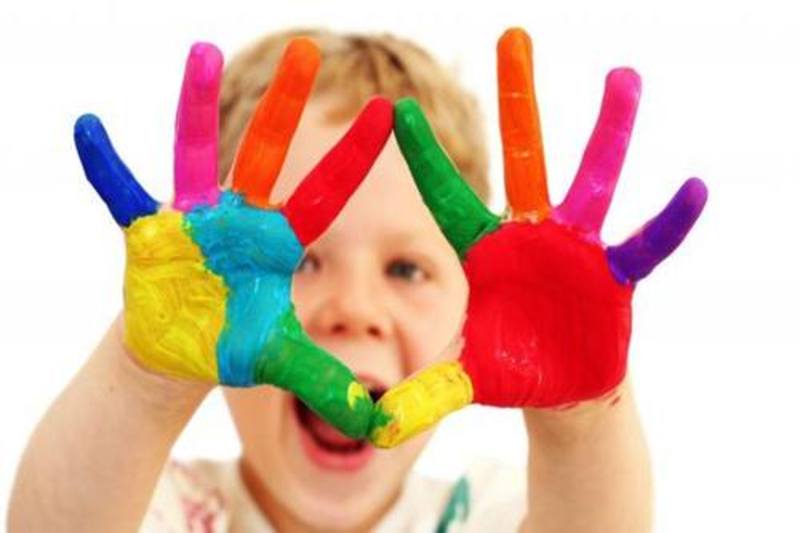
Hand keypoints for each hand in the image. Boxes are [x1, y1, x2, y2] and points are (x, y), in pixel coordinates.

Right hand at [74, 38, 392, 437]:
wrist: (179, 350)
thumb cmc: (232, 344)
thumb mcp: (277, 361)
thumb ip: (321, 382)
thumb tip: (371, 422)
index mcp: (278, 242)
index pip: (325, 194)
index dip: (353, 156)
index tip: (385, 111)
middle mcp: (240, 218)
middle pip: (268, 153)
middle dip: (286, 105)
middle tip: (307, 47)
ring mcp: (194, 220)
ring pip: (195, 152)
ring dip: (196, 106)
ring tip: (201, 53)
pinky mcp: (150, 233)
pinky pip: (124, 192)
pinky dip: (107, 166)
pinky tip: (88, 127)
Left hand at [369, 28, 706, 446]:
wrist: (560, 384)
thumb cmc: (508, 369)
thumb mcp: (462, 380)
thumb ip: (421, 395)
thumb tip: (372, 428)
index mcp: (483, 250)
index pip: (446, 196)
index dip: (423, 157)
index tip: (394, 110)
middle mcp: (528, 235)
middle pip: (521, 158)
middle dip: (517, 100)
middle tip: (514, 35)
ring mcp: (574, 248)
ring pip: (590, 179)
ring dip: (607, 132)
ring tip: (622, 76)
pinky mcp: (612, 274)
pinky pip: (643, 244)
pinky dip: (665, 224)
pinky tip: (692, 190)